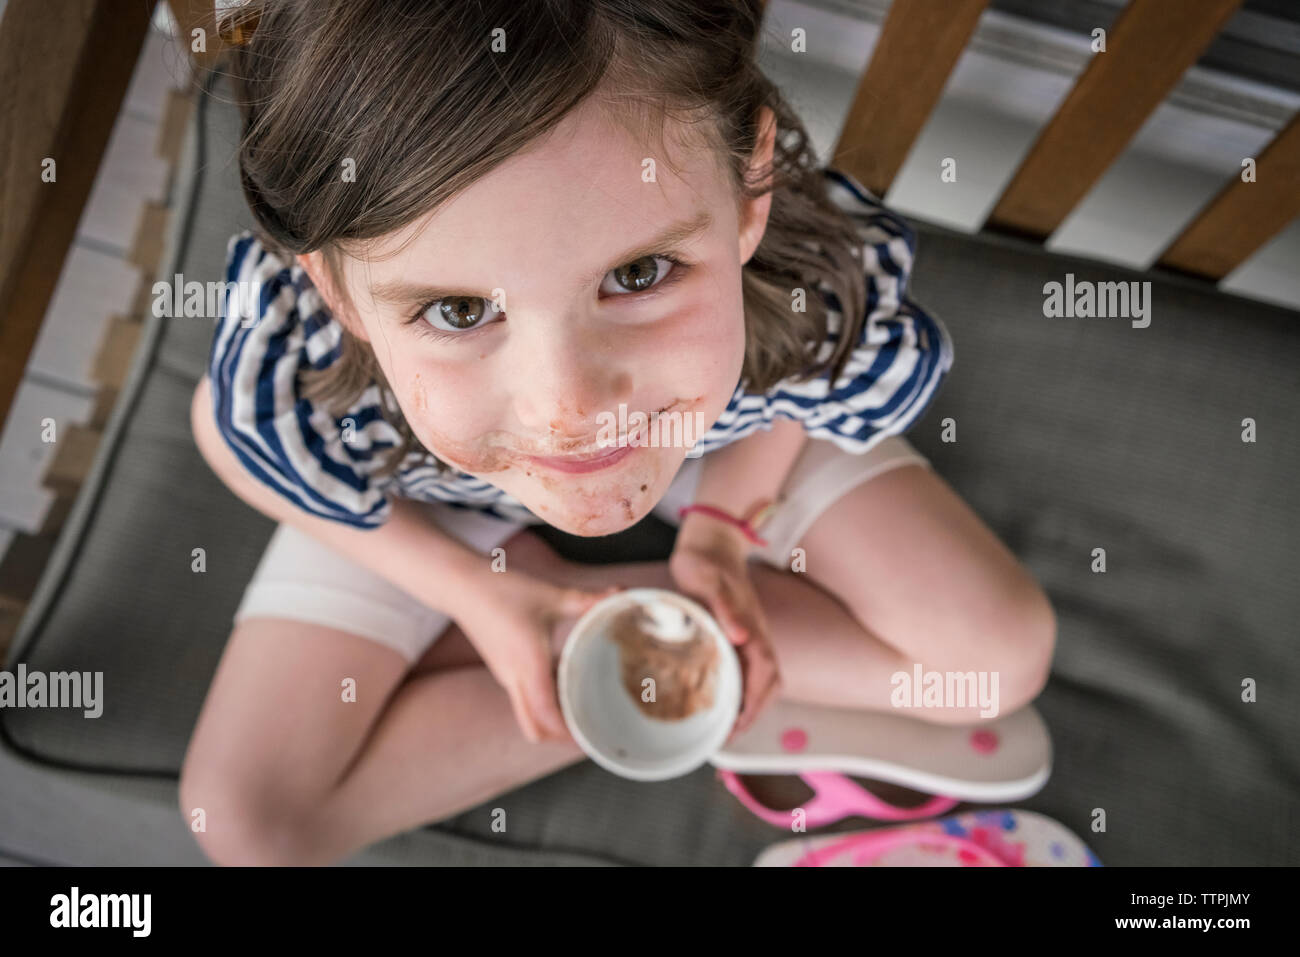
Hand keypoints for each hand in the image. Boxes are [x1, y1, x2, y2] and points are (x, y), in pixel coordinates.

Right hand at [456, 570, 620, 743]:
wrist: (461, 586)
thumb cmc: (503, 590)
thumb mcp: (550, 595)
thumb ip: (587, 599)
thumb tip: (620, 593)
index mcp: (528, 666)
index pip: (547, 717)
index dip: (568, 734)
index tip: (592, 738)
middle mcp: (514, 678)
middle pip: (535, 729)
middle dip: (561, 737)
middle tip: (590, 730)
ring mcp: (506, 677)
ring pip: (529, 715)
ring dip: (554, 718)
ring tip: (584, 707)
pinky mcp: (503, 670)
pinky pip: (525, 698)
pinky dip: (544, 700)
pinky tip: (564, 679)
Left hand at [669, 520, 780, 740]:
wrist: (710, 540)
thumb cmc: (704, 560)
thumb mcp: (707, 581)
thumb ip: (724, 607)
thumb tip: (742, 638)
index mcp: (752, 629)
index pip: (765, 678)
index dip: (753, 706)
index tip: (734, 728)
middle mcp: (756, 636)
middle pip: (769, 684)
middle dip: (754, 713)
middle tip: (726, 735)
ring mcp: (751, 634)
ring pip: (762, 678)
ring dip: (750, 703)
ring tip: (725, 724)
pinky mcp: (740, 632)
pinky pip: (748, 668)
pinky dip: (740, 688)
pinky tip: (720, 695)